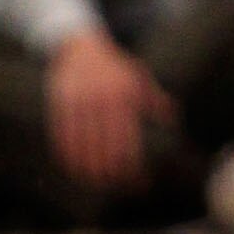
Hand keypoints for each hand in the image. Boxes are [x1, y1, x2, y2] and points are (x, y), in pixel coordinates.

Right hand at [46, 27, 174, 190]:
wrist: (79, 46)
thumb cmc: (114, 66)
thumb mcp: (138, 77)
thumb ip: (154, 99)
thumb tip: (173, 121)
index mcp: (125, 94)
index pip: (130, 139)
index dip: (133, 164)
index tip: (138, 181)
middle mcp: (102, 98)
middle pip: (106, 146)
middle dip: (111, 172)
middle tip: (116, 186)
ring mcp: (80, 100)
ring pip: (83, 145)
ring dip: (88, 169)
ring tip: (95, 183)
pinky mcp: (60, 103)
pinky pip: (62, 136)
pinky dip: (67, 155)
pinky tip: (73, 168)